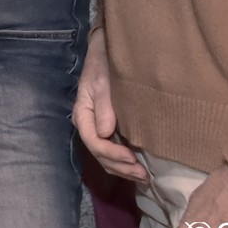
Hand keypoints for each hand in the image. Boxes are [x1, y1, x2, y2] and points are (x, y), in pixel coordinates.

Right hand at [73, 26, 147, 182]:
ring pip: (106, 158)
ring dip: (123, 169)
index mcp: (83, 114)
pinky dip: (124, 163)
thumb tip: (105, 133)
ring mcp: (98, 128)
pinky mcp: (109, 128)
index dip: (112, 154)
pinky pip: (113, 151)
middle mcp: (88, 124)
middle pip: (100, 155)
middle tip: (143, 175)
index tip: (133, 158)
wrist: (107, 51)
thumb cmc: (104, 64)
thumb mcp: (102, 81)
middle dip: (120, 167)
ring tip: (144, 176)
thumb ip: (104, 105)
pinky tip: (139, 167)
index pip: (93, 142)